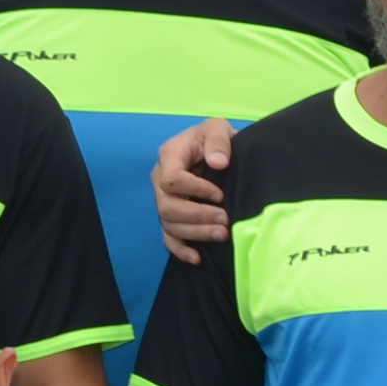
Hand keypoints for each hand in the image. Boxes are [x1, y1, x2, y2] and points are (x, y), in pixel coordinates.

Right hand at [151, 117, 236, 259]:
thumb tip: (218, 162)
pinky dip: (181, 250)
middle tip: (225, 220)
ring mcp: (165, 201)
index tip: (220, 195)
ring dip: (195, 233)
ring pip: (169, 224)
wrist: (219, 153)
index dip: (195, 189)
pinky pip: (168, 239)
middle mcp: (161, 180)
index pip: (171, 179)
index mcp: (170, 156)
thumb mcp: (218, 128)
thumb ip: (218, 140)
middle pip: (167, 206)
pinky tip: (197, 258)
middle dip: (197, 216)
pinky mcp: (172, 217)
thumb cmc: (215, 140)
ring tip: (222, 235)